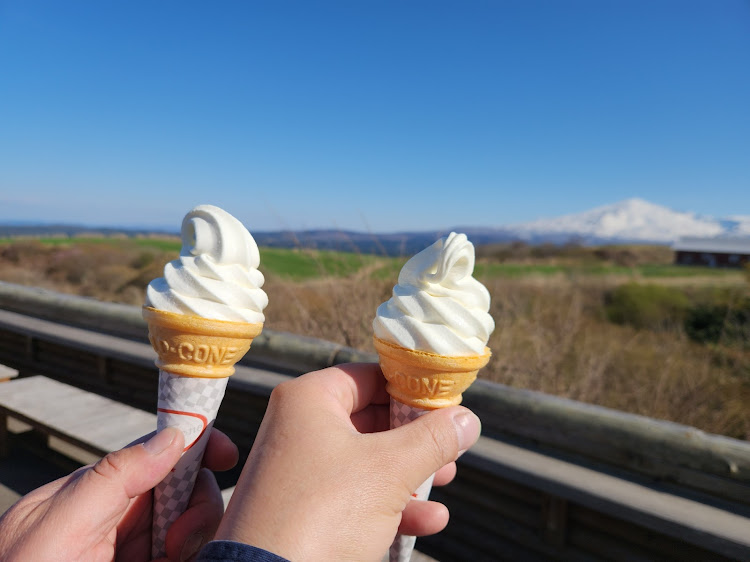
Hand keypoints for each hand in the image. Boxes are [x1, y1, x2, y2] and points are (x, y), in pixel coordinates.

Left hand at [0, 427, 237, 561]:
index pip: (157, 453)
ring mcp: (136, 553)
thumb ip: (113, 476)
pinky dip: (196, 554)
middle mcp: (121, 521)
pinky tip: (180, 561)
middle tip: (178, 542)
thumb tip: (171, 436)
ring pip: (193, 528)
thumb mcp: (59, 526)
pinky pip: (190, 555)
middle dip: (198, 506)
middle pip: (186, 491)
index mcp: (96, 492)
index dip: (196, 445)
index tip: (225, 455)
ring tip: (171, 560)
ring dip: (197, 539)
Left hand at [215, 363, 480, 561]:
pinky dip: (390, 506)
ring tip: (445, 481)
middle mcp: (298, 429)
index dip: (411, 388)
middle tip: (450, 445)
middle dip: (416, 438)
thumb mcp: (390, 470)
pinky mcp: (303, 510)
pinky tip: (428, 521)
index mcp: (308, 400)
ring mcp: (299, 472)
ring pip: (367, 462)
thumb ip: (432, 439)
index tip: (446, 402)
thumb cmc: (324, 513)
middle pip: (371, 420)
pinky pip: (354, 497)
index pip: (369, 377)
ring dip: (410, 474)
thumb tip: (467, 419)